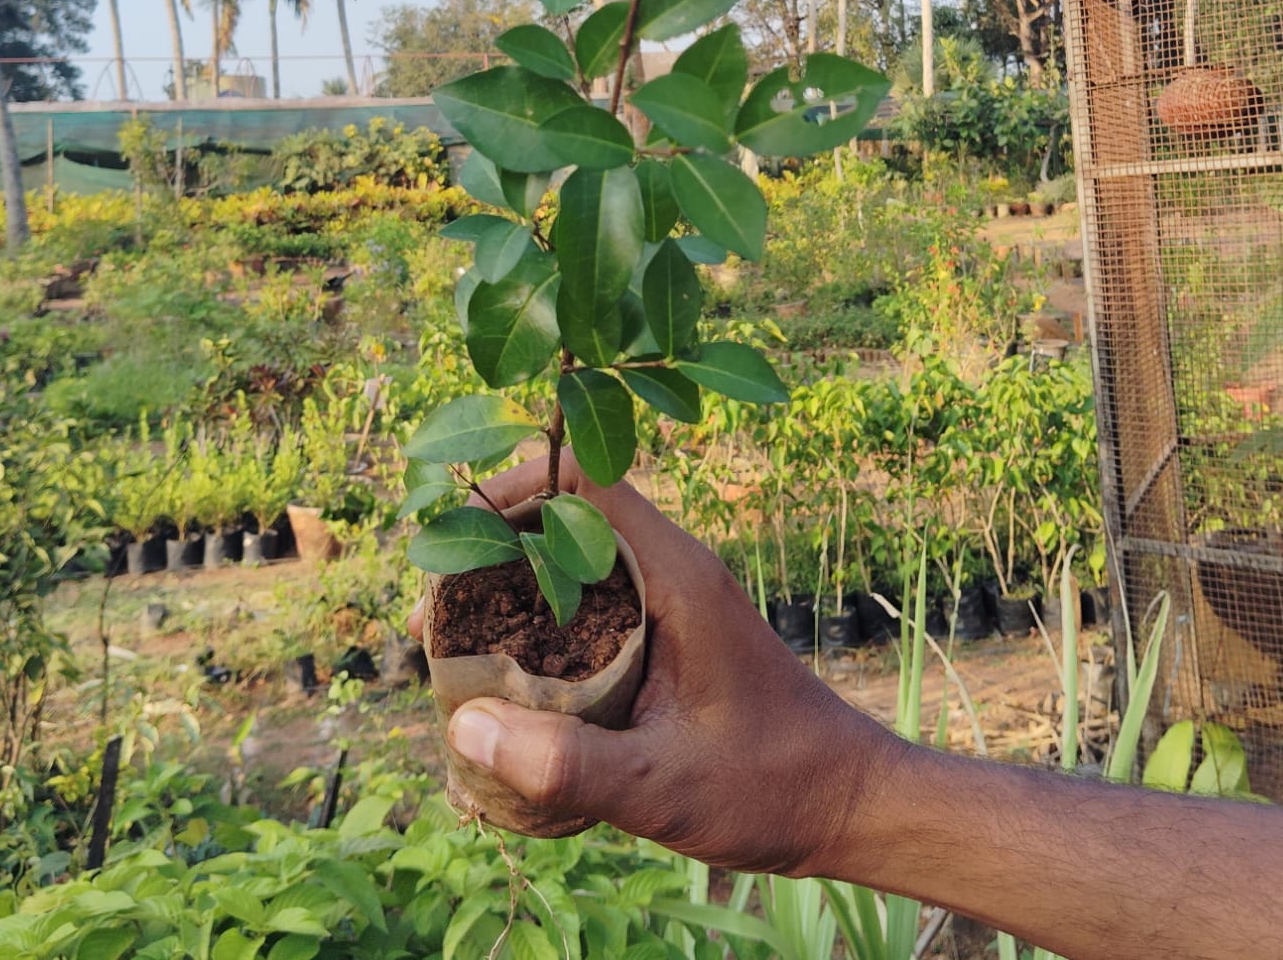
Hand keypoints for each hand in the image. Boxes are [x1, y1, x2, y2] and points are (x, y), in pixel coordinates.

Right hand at [409, 451, 902, 872]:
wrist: (847, 803)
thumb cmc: (771, 787)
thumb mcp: (662, 787)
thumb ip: (568, 762)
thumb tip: (465, 725)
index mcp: (677, 575)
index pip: (586, 481)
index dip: (514, 489)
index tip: (455, 538)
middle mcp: (674, 570)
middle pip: (568, 517)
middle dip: (494, 551)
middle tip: (435, 617)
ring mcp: (674, 599)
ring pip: (577, 562)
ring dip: (514, 592)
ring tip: (454, 649)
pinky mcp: (672, 632)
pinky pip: (594, 602)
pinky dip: (544, 624)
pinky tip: (512, 682)